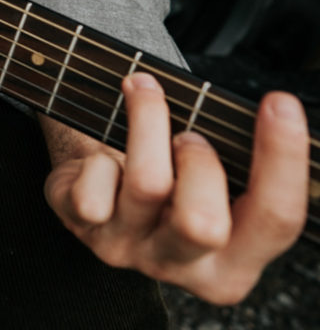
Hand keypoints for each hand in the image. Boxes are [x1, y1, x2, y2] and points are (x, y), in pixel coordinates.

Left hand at [42, 73, 309, 304]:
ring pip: (147, 185)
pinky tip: (103, 155)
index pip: (276, 219)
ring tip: (147, 98)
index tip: (279, 102)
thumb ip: (240, 167)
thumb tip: (266, 115)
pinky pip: (92, 191)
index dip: (283, 159)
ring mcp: (127, 250)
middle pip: (204, 222)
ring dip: (150, 124)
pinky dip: (98, 158)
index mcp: (233, 265)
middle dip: (201, 160)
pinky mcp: (81, 227)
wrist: (103, 182)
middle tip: (188, 134)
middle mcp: (181, 267)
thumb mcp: (214, 182)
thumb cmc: (172, 175)